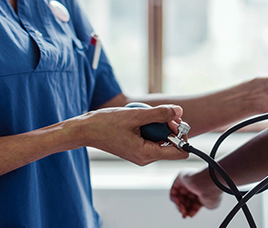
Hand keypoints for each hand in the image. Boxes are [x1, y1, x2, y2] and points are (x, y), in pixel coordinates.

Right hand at [73, 105, 188, 165]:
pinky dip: (150, 125)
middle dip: (171, 127)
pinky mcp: (136, 147)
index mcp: (146, 154)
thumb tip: (179, 111)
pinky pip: (152, 136)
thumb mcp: (135, 115)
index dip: (182, 135)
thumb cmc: (105, 124)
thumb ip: (159, 114)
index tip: (173, 121)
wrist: (85, 130)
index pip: (180, 152)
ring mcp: (141, 153)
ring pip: (162, 139)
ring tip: (145, 114)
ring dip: (160, 124)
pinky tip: (138, 117)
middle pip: (173, 144)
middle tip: (162, 113)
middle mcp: (146, 157)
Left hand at [170, 170, 221, 217]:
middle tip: (185, 214)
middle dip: (185, 209)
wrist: (209, 183)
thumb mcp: (210, 205)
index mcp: (205, 190)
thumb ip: (202, 208)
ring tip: (183, 210)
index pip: (195, 202)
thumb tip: (193, 210)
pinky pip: (173, 191)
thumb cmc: (212, 192)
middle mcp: (196, 185)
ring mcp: (188, 181)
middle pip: (186, 200)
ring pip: (180, 196)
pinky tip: (179, 203)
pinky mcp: (180, 178)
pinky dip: (174, 199)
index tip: (190, 215)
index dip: (191, 210)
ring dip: (180, 206)